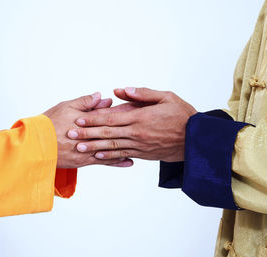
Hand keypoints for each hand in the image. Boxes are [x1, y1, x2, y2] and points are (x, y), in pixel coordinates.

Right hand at [44, 92, 133, 167]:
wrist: (35, 146)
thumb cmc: (48, 124)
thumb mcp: (65, 107)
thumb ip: (84, 102)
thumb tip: (101, 96)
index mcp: (85, 119)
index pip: (106, 115)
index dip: (121, 112)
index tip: (135, 110)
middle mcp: (89, 135)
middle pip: (112, 131)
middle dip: (128, 129)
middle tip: (144, 127)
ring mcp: (88, 149)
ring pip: (111, 146)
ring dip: (126, 145)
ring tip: (141, 145)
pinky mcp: (84, 161)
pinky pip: (104, 161)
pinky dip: (117, 161)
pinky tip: (129, 161)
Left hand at [67, 87, 196, 161]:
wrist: (196, 140)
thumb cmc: (182, 115)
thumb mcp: (166, 97)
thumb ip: (143, 93)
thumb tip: (121, 90)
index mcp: (140, 117)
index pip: (111, 118)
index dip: (92, 119)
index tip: (78, 118)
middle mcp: (137, 133)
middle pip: (107, 133)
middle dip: (87, 133)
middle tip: (70, 135)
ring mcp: (139, 145)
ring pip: (112, 146)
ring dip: (93, 147)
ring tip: (78, 148)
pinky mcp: (143, 154)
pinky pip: (122, 155)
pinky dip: (109, 156)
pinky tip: (98, 155)